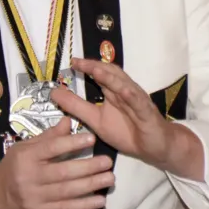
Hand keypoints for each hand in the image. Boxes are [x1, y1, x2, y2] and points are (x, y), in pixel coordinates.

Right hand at [0, 121, 111, 208]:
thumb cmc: (14, 166)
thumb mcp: (26, 147)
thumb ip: (49, 137)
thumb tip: (69, 121)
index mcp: (26, 157)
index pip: (51, 149)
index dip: (72, 144)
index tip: (92, 139)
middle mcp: (29, 177)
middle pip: (63, 172)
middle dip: (88, 167)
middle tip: (108, 161)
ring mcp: (35, 197)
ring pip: (67, 191)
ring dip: (91, 185)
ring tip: (109, 179)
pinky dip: (85, 205)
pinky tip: (100, 200)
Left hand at [53, 58, 201, 178]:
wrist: (154, 147)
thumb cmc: (126, 132)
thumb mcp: (96, 121)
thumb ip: (77, 107)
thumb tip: (54, 93)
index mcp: (114, 91)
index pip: (101, 74)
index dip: (87, 66)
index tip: (72, 62)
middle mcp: (126, 91)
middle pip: (111, 74)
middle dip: (96, 66)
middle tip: (79, 62)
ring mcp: (137, 100)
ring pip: (124, 85)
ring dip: (110, 77)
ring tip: (96, 70)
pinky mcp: (147, 114)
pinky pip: (138, 103)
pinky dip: (131, 95)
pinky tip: (122, 91)